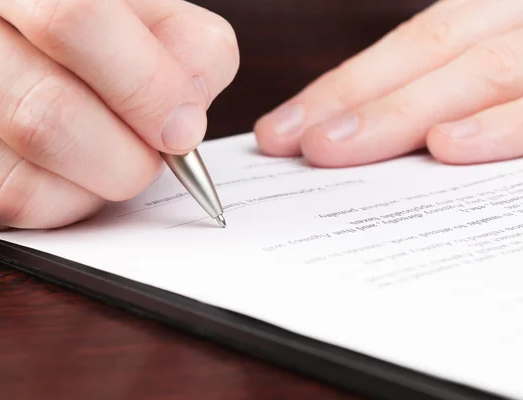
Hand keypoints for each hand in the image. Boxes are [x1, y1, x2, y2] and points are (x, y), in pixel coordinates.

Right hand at [0, 0, 238, 231]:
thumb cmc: (70, 19)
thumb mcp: (133, 6)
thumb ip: (177, 41)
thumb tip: (184, 114)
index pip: (72, 19)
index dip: (143, 87)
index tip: (180, 129)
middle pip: (39, 112)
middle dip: (122, 159)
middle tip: (148, 160)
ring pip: (11, 179)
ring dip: (89, 191)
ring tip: (109, 165)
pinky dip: (51, 207)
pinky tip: (67, 177)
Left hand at [255, 0, 522, 167]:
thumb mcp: (496, 68)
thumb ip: (446, 89)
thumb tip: (354, 139)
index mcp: (498, 19)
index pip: (413, 46)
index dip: (343, 87)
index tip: (282, 128)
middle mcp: (519, 25)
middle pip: (432, 51)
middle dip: (355, 100)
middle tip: (294, 144)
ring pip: (481, 71)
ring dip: (401, 111)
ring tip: (334, 147)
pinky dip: (500, 127)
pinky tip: (447, 144)